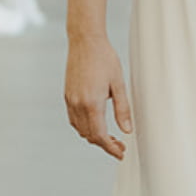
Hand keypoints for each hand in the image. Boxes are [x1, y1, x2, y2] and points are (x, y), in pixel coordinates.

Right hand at [64, 35, 132, 158]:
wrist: (85, 41)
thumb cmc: (104, 58)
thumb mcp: (119, 83)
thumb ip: (122, 109)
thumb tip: (127, 130)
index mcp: (92, 103)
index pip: (100, 135)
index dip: (111, 148)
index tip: (121, 153)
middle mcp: (78, 104)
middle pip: (89, 135)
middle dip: (104, 144)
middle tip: (120, 146)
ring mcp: (70, 100)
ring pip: (80, 129)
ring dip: (94, 136)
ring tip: (110, 136)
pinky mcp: (67, 95)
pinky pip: (74, 119)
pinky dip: (84, 127)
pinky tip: (96, 123)